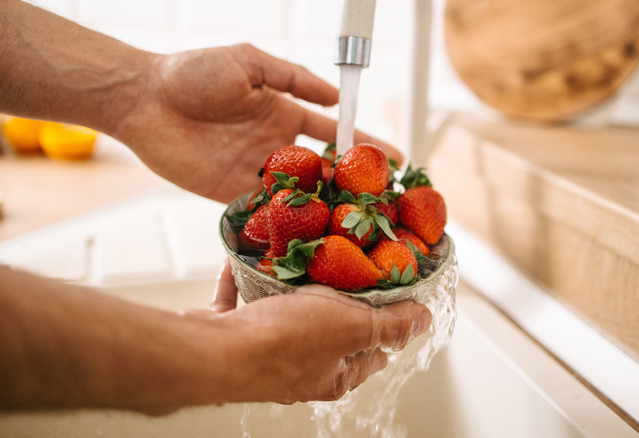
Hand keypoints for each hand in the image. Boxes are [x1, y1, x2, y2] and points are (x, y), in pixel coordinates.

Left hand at [112, 44, 402, 203]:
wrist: (144, 98)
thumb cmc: (193, 72)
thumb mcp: (251, 62)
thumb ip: (294, 79)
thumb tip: (335, 98)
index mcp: (283, 114)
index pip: (334, 135)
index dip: (367, 146)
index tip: (397, 160)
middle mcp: (274, 147)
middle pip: (323, 171)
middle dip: (354, 185)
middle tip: (386, 202)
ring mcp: (254, 172)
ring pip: (300, 195)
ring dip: (327, 208)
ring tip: (359, 223)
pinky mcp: (230, 193)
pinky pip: (267, 209)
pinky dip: (289, 221)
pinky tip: (314, 234)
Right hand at [209, 261, 431, 402]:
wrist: (212, 352)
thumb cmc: (283, 342)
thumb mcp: (352, 327)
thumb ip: (390, 325)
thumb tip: (423, 321)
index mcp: (334, 374)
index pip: (375, 352)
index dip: (388, 324)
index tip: (393, 294)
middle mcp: (300, 370)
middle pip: (330, 332)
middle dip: (337, 300)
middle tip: (345, 266)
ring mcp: (264, 354)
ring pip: (284, 316)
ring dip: (291, 288)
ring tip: (301, 258)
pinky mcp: (233, 336)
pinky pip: (243, 303)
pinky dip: (247, 281)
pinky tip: (250, 259)